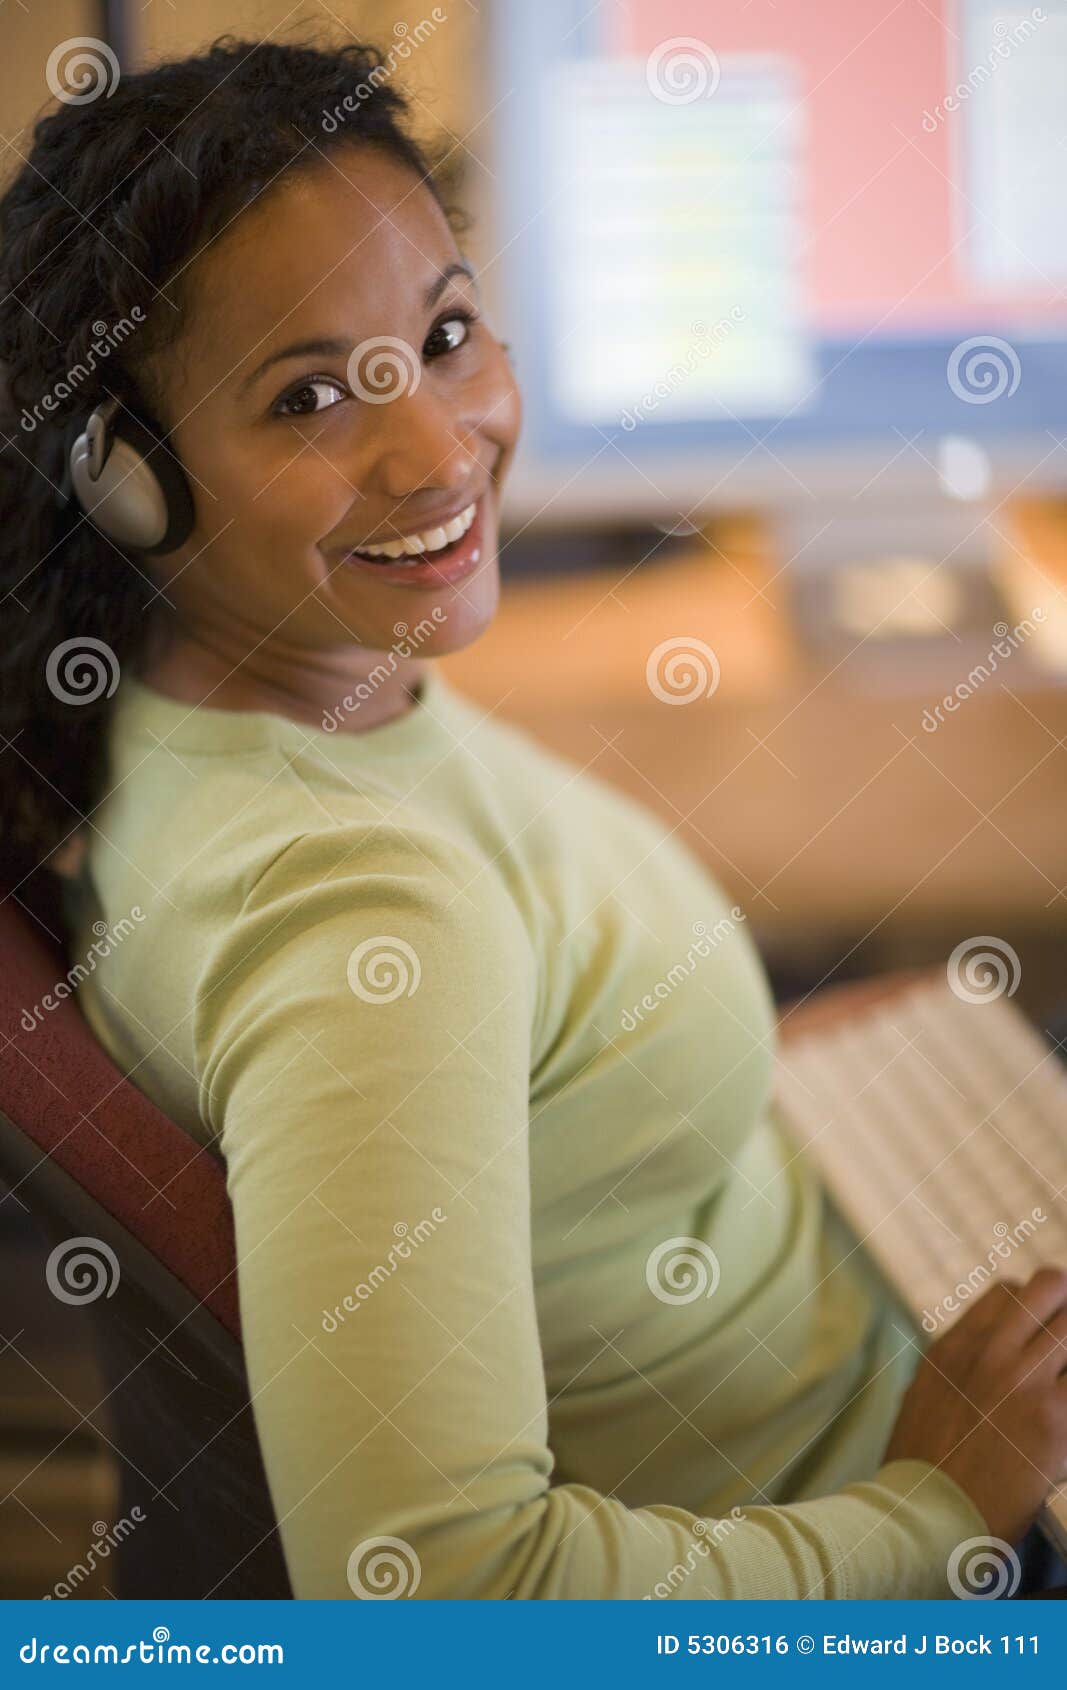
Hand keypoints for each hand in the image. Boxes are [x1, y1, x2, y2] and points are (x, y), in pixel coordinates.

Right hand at [885, 1267, 1066, 1543]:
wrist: (926, 1516)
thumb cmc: (921, 1469)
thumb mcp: (924, 1397)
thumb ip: (957, 1369)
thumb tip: (979, 1361)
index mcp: (957, 1346)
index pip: (1009, 1292)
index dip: (1032, 1309)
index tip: (1039, 1334)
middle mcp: (991, 1352)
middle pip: (1050, 1287)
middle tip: (1066, 1347)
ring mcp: (1025, 1382)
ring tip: (1065, 1380)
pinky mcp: (1055, 1421)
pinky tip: (1066, 1418)